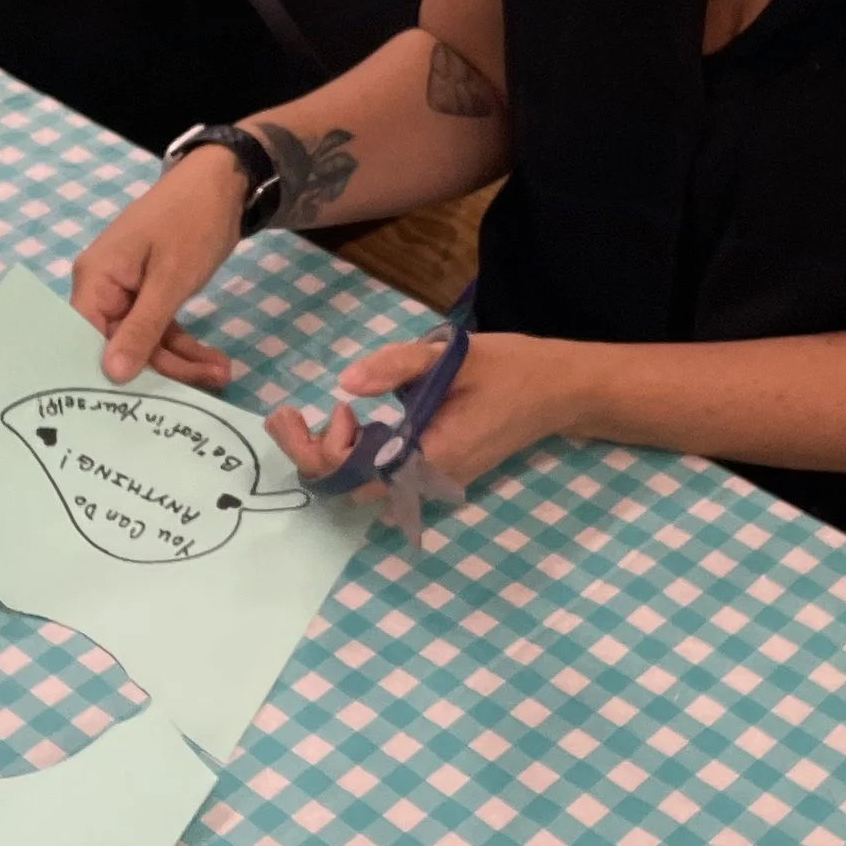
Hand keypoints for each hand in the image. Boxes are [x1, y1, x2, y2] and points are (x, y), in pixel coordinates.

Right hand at [69, 154, 242, 386]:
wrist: (223, 184)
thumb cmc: (190, 223)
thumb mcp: (171, 280)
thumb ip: (142, 328)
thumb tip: (111, 374)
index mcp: (95, 280)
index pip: (84, 338)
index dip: (104, 373)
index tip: (134, 405)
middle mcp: (102, 288)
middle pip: (119, 345)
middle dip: (163, 369)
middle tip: (205, 387)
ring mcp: (126, 291)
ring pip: (145, 341)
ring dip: (182, 361)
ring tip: (221, 375)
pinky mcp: (149, 293)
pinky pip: (160, 329)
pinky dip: (185, 345)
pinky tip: (213, 362)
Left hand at [265, 328, 571, 495]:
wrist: (558, 390)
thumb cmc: (508, 369)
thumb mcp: (450, 356)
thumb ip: (395, 366)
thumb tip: (344, 383)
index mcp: (428, 456)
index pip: (353, 476)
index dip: (323, 448)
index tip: (333, 405)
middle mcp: (427, 479)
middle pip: (348, 489)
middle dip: (311, 455)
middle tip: (287, 415)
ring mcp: (432, 481)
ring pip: (362, 486)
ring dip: (331, 456)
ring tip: (316, 415)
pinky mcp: (434, 471)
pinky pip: (382, 476)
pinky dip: (356, 454)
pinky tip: (351, 420)